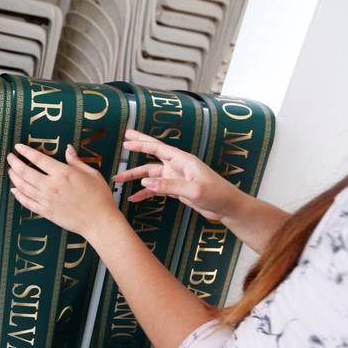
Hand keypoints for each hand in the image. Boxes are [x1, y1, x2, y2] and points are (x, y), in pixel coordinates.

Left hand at [7, 141, 117, 236]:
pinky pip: (27, 202)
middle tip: (10, 157)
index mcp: (63, 173)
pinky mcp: (46, 212)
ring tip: (10, 170)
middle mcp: (51, 186)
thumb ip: (76, 161)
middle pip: (25, 172)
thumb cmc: (99, 197)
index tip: (18, 147)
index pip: (38, 159)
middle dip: (14, 163)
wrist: (99, 221)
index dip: (25, 151)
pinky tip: (14, 190)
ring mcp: (46, 200)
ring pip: (23, 187)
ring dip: (14, 177)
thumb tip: (68, 149)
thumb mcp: (91, 174)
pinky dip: (18, 195)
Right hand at [115, 129, 246, 221]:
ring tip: (118, 179)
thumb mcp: (194, 190)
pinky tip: (134, 198)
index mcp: (183, 161)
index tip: (127, 140)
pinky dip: (145, 192)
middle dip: (138, 148)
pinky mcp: (177, 189)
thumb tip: (145, 182)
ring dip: (136, 176)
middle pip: (153, 155)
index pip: (159, 148)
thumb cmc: (217, 195)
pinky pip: (156, 188)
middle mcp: (178, 166)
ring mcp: (176, 178)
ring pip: (151, 174)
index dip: (142, 143)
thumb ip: (169, 185)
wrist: (228, 207)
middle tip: (124, 142)